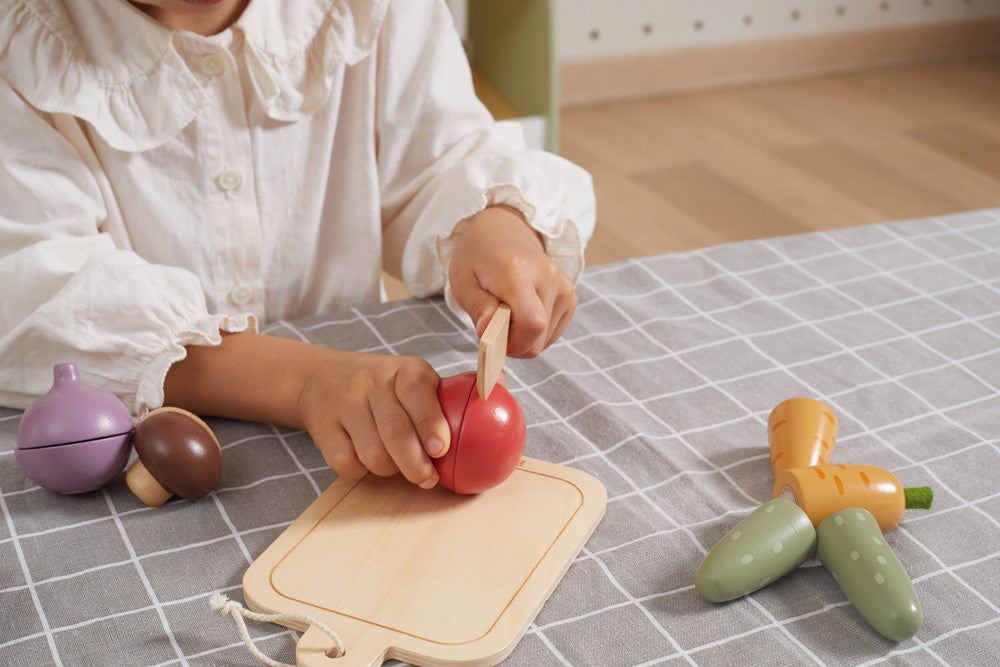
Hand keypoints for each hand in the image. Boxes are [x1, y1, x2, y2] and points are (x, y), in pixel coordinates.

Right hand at [164, 332, 449, 487]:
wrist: (322, 377)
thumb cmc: (386, 387)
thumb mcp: (416, 379)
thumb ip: (451, 395)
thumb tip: (499, 398)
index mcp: (405, 370)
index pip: (417, 392)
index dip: (430, 423)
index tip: (441, 450)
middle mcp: (373, 383)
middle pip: (395, 431)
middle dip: (415, 464)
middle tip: (427, 478)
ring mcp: (345, 404)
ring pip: (371, 453)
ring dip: (389, 470)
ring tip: (398, 466)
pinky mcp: (324, 427)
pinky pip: (345, 462)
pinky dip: (360, 471)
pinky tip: (368, 462)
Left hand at [448, 206, 576, 357]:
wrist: (500, 234)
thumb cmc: (478, 260)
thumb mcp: (464, 283)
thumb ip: (478, 308)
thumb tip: (489, 333)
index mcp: (518, 271)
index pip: (532, 324)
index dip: (513, 343)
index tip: (492, 335)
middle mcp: (548, 277)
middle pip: (538, 337)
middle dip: (514, 342)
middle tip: (495, 323)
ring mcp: (564, 287)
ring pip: (546, 339)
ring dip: (524, 337)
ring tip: (508, 313)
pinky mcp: (570, 297)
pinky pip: (553, 333)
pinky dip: (535, 333)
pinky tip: (522, 312)